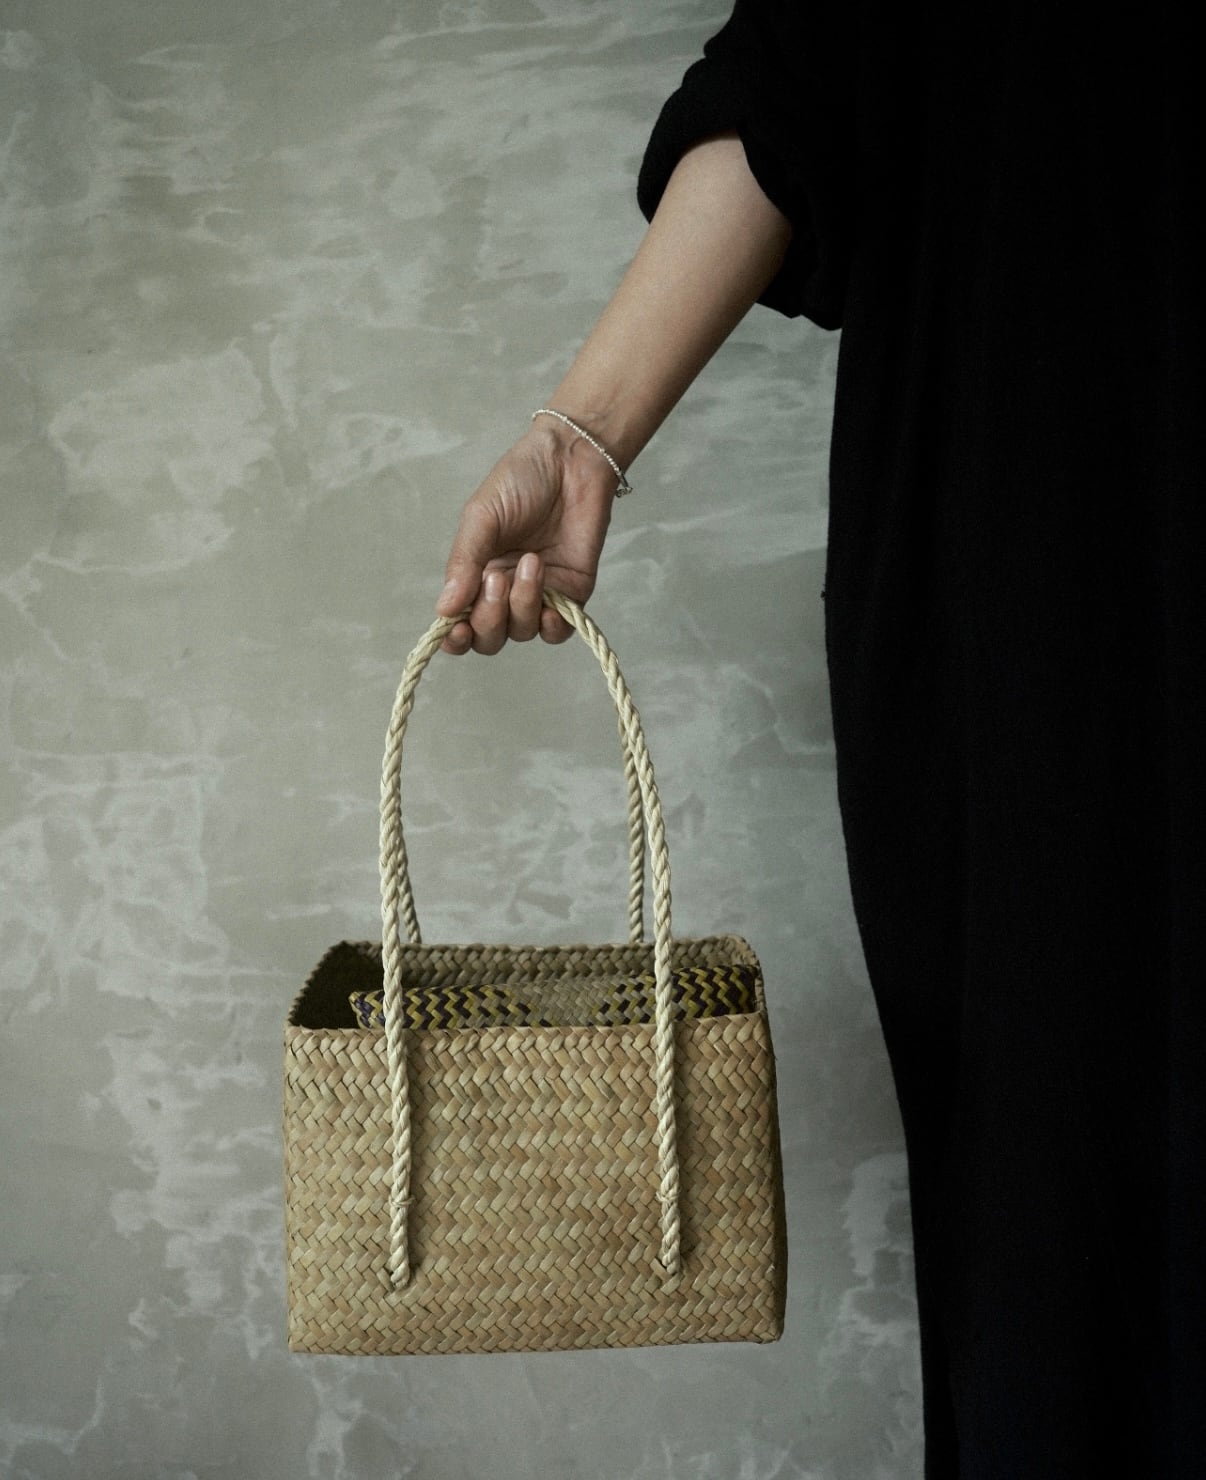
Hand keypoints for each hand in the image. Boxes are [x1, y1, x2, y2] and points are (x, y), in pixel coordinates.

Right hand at [435, 421, 615, 654]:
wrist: (570, 461)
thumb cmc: (521, 480)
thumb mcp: (481, 517)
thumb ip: (464, 562)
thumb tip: (444, 609)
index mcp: (476, 573)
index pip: (460, 622)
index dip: (456, 638)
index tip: (456, 630)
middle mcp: (505, 591)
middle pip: (490, 636)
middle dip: (489, 618)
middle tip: (498, 578)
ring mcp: (540, 594)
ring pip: (522, 632)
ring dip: (523, 605)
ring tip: (532, 562)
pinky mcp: (572, 592)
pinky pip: (558, 630)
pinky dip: (552, 626)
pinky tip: (551, 605)